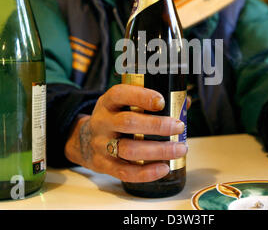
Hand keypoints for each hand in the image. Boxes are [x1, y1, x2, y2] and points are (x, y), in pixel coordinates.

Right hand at [64, 84, 187, 181]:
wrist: (83, 141)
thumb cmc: (114, 119)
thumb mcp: (122, 104)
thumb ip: (149, 102)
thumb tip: (184, 103)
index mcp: (107, 103)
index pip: (120, 94)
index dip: (141, 96)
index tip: (162, 101)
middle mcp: (102, 122)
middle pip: (127, 123)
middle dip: (157, 126)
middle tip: (179, 126)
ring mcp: (101, 145)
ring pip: (129, 149)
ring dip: (158, 150)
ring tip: (180, 149)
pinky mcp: (103, 165)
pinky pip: (125, 172)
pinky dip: (147, 173)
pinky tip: (164, 168)